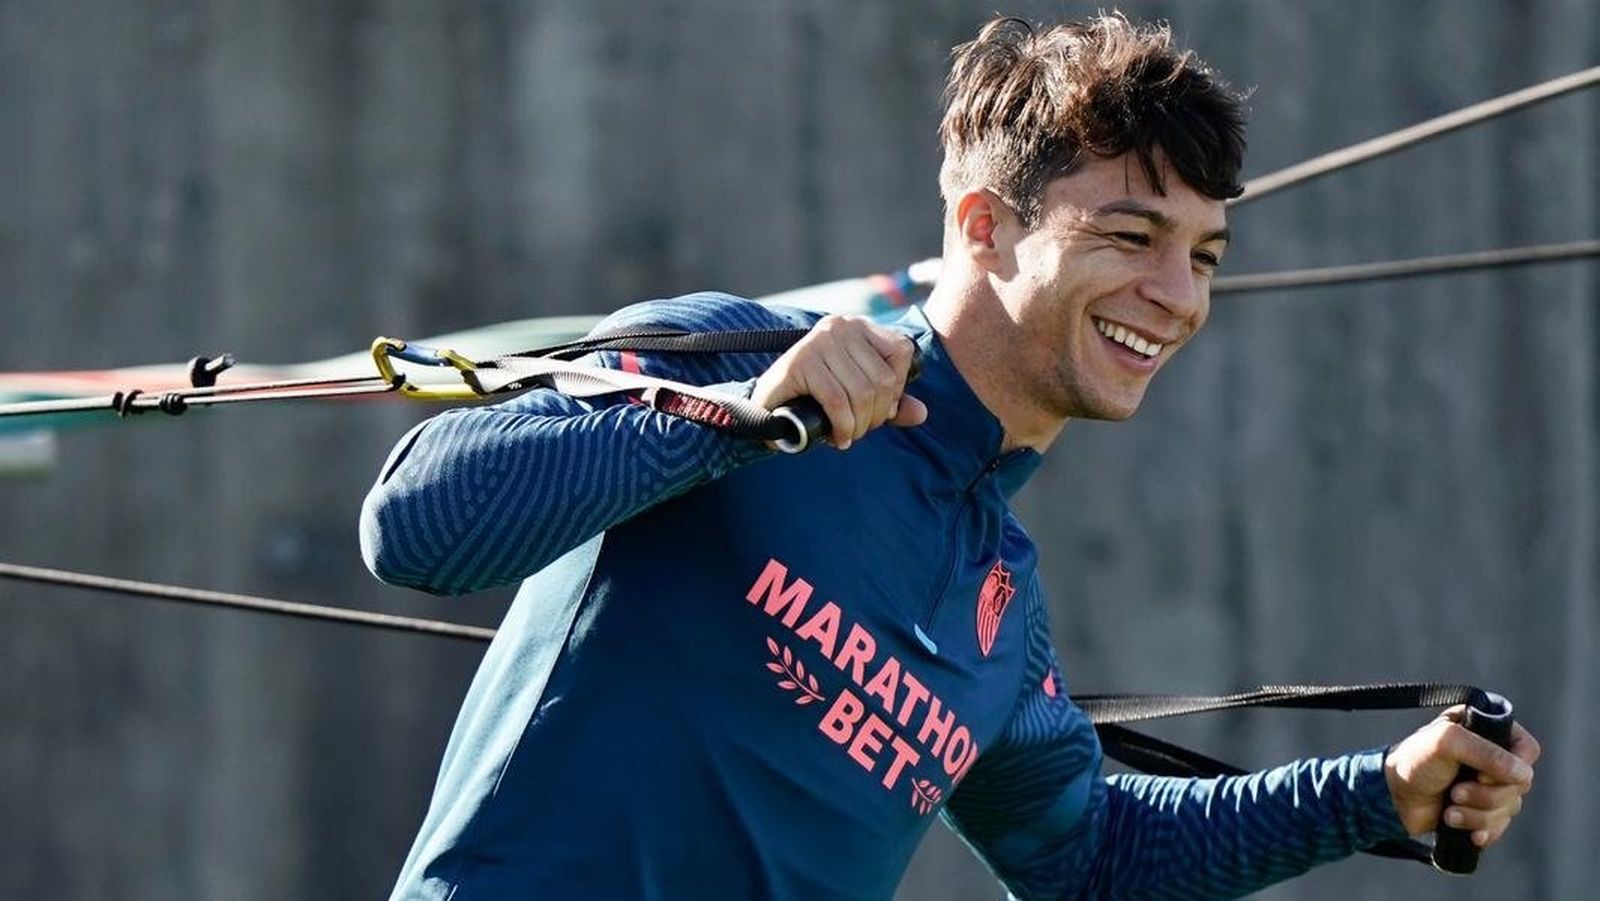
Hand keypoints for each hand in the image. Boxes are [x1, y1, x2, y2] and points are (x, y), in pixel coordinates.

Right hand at [751, 315, 927, 448]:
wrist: (765, 406)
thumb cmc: (815, 399)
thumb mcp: (858, 398)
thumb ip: (890, 403)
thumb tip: (921, 413)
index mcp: (858, 326)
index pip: (900, 353)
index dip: (895, 390)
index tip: (878, 410)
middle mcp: (840, 326)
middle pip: (882, 379)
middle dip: (876, 415)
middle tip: (861, 431)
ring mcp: (818, 341)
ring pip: (861, 392)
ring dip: (859, 424)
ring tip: (848, 435)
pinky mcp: (799, 361)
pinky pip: (837, 400)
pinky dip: (842, 425)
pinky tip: (837, 437)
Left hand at [1384, 706, 1539, 848]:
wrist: (1392, 797)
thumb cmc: (1414, 762)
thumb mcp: (1446, 743)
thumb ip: (1485, 752)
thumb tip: (1523, 775)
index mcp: (1486, 731)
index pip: (1527, 748)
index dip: (1514, 766)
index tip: (1482, 774)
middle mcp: (1491, 757)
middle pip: (1521, 784)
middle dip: (1487, 796)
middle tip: (1455, 792)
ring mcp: (1488, 785)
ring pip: (1510, 808)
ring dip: (1478, 815)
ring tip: (1450, 810)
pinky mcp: (1481, 810)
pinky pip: (1501, 827)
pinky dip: (1482, 830)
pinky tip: (1464, 829)